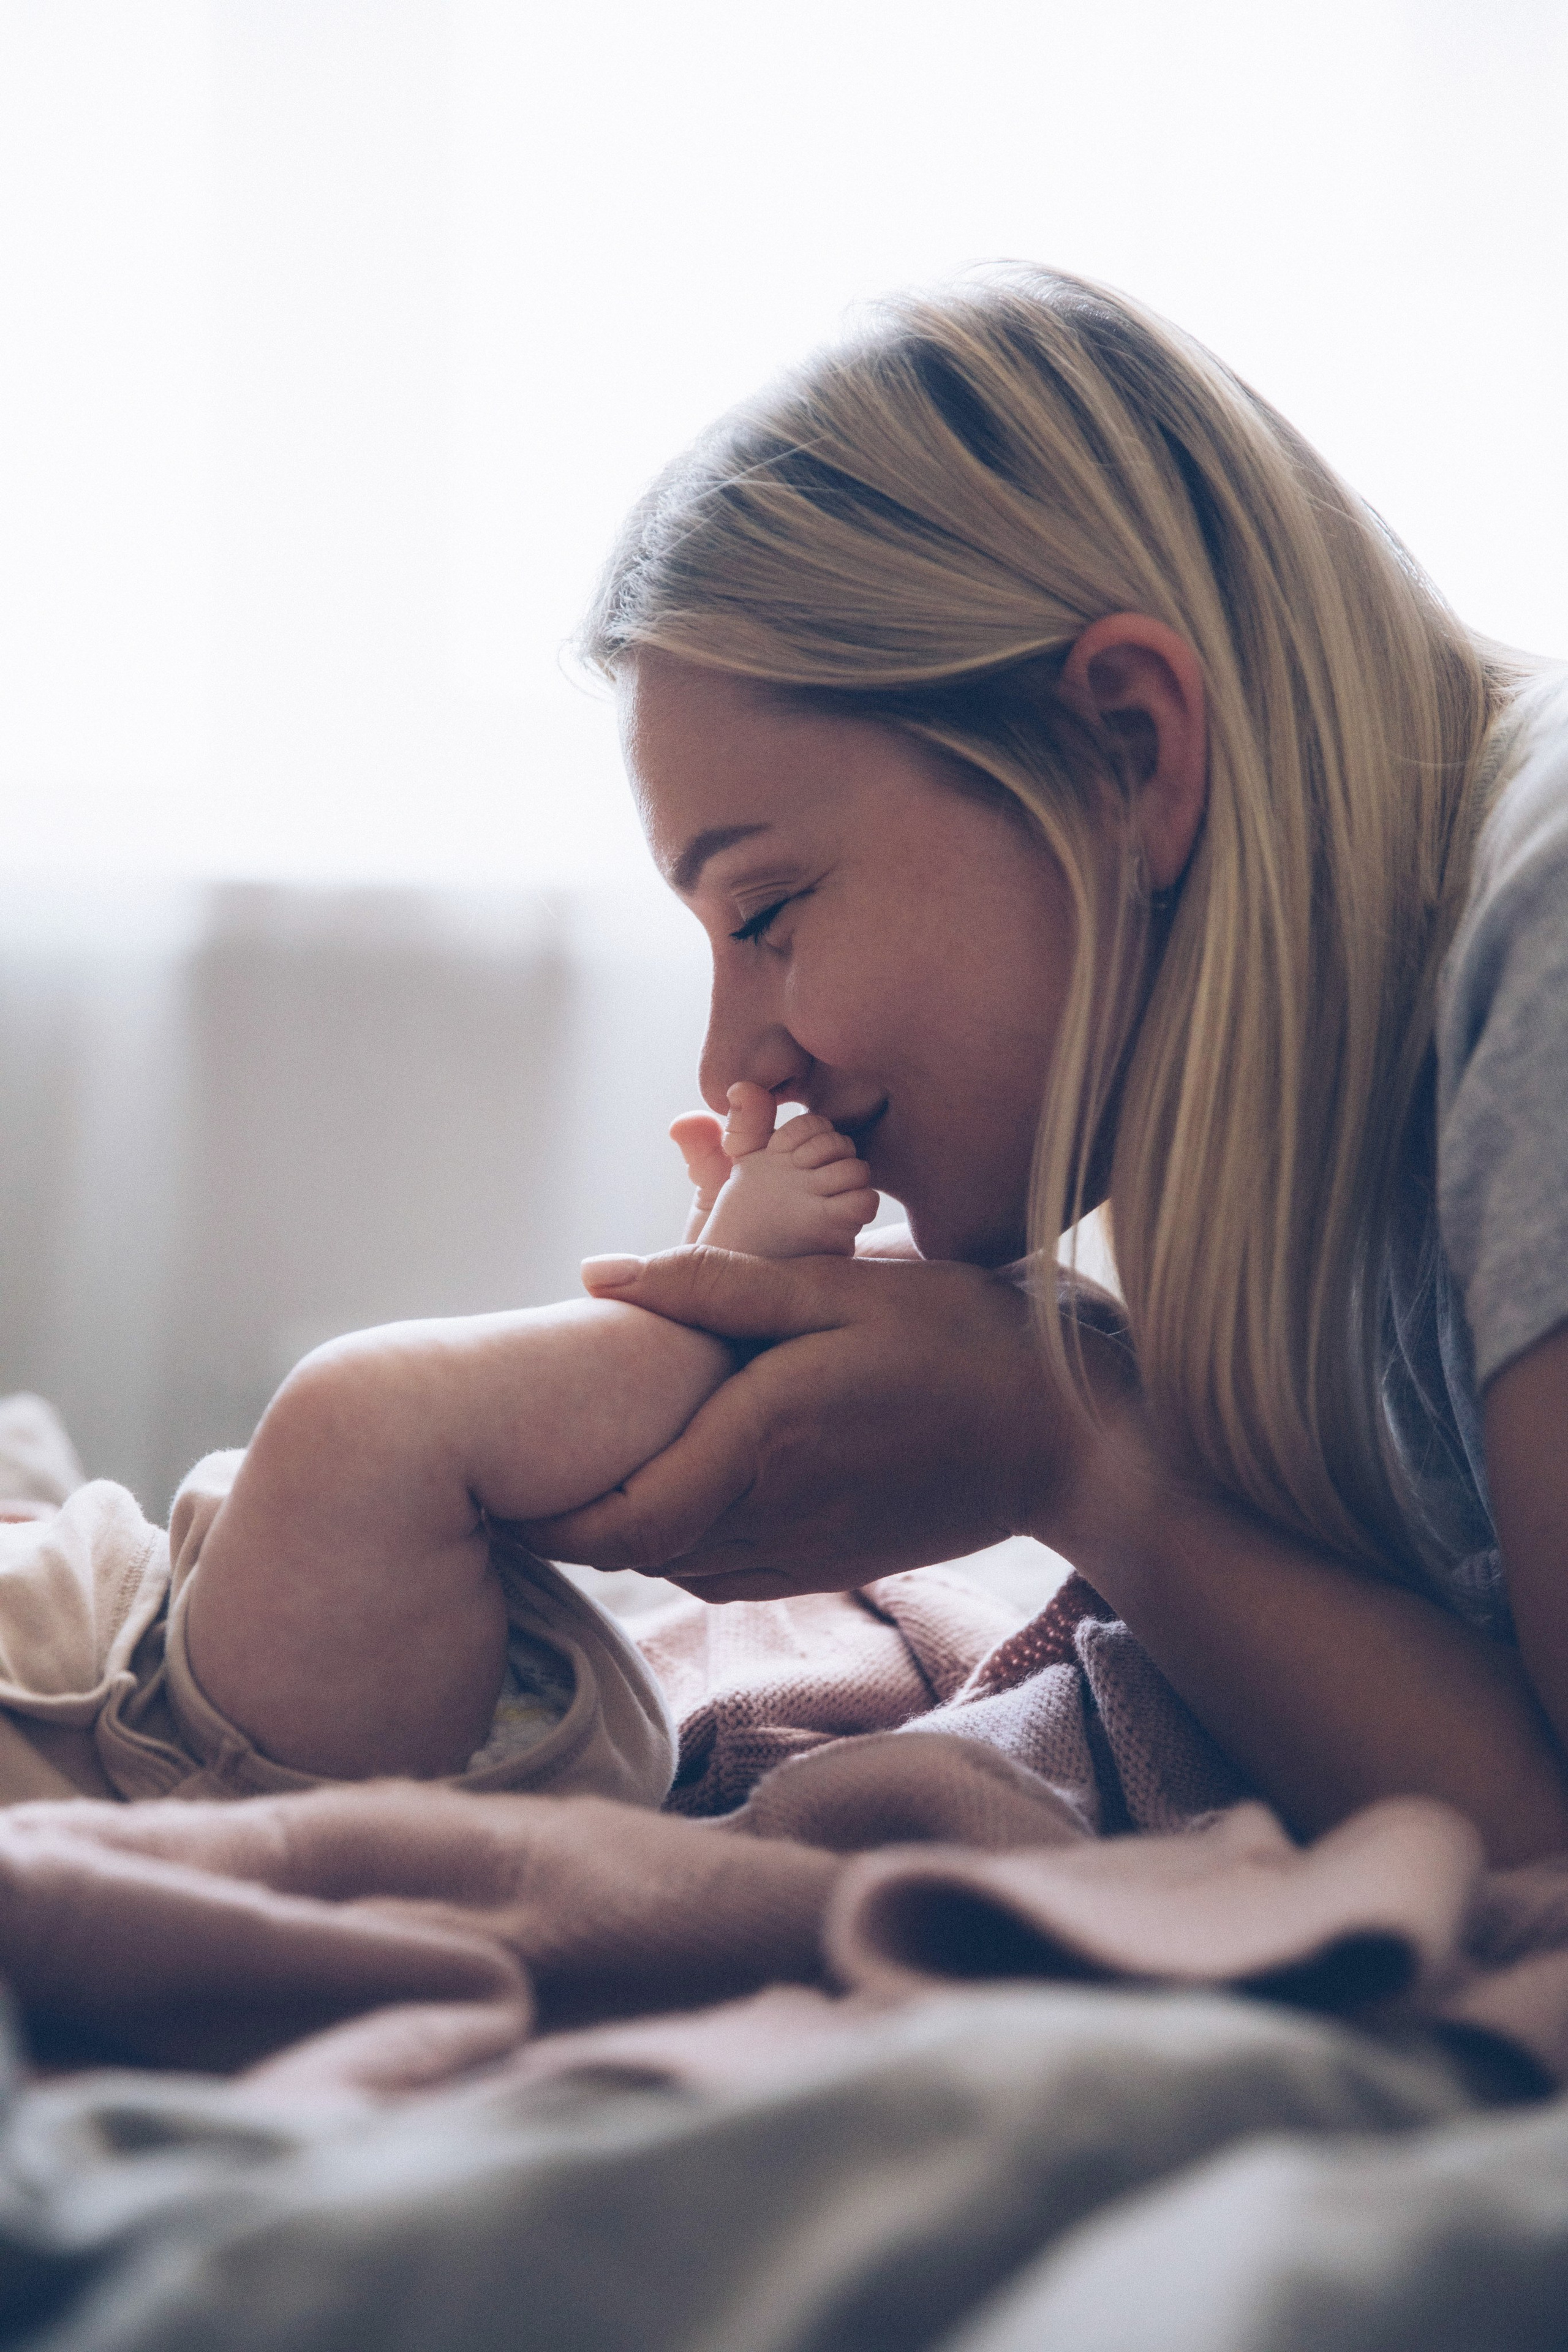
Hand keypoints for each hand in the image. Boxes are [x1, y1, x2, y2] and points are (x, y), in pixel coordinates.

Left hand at [519, 1248, 1084, 1598]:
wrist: (1070, 1437)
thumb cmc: (958, 1340)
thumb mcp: (839, 1286)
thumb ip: (714, 1286)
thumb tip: (596, 1275)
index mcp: (761, 1441)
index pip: (619, 1517)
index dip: (548, 1516)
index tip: (498, 1485)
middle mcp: (773, 1514)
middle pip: (636, 1549)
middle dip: (570, 1524)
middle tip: (516, 1479)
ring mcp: (805, 1552)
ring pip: (678, 1568)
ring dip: (626, 1535)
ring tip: (580, 1485)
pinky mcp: (831, 1565)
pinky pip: (727, 1574)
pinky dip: (683, 1547)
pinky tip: (676, 1499)